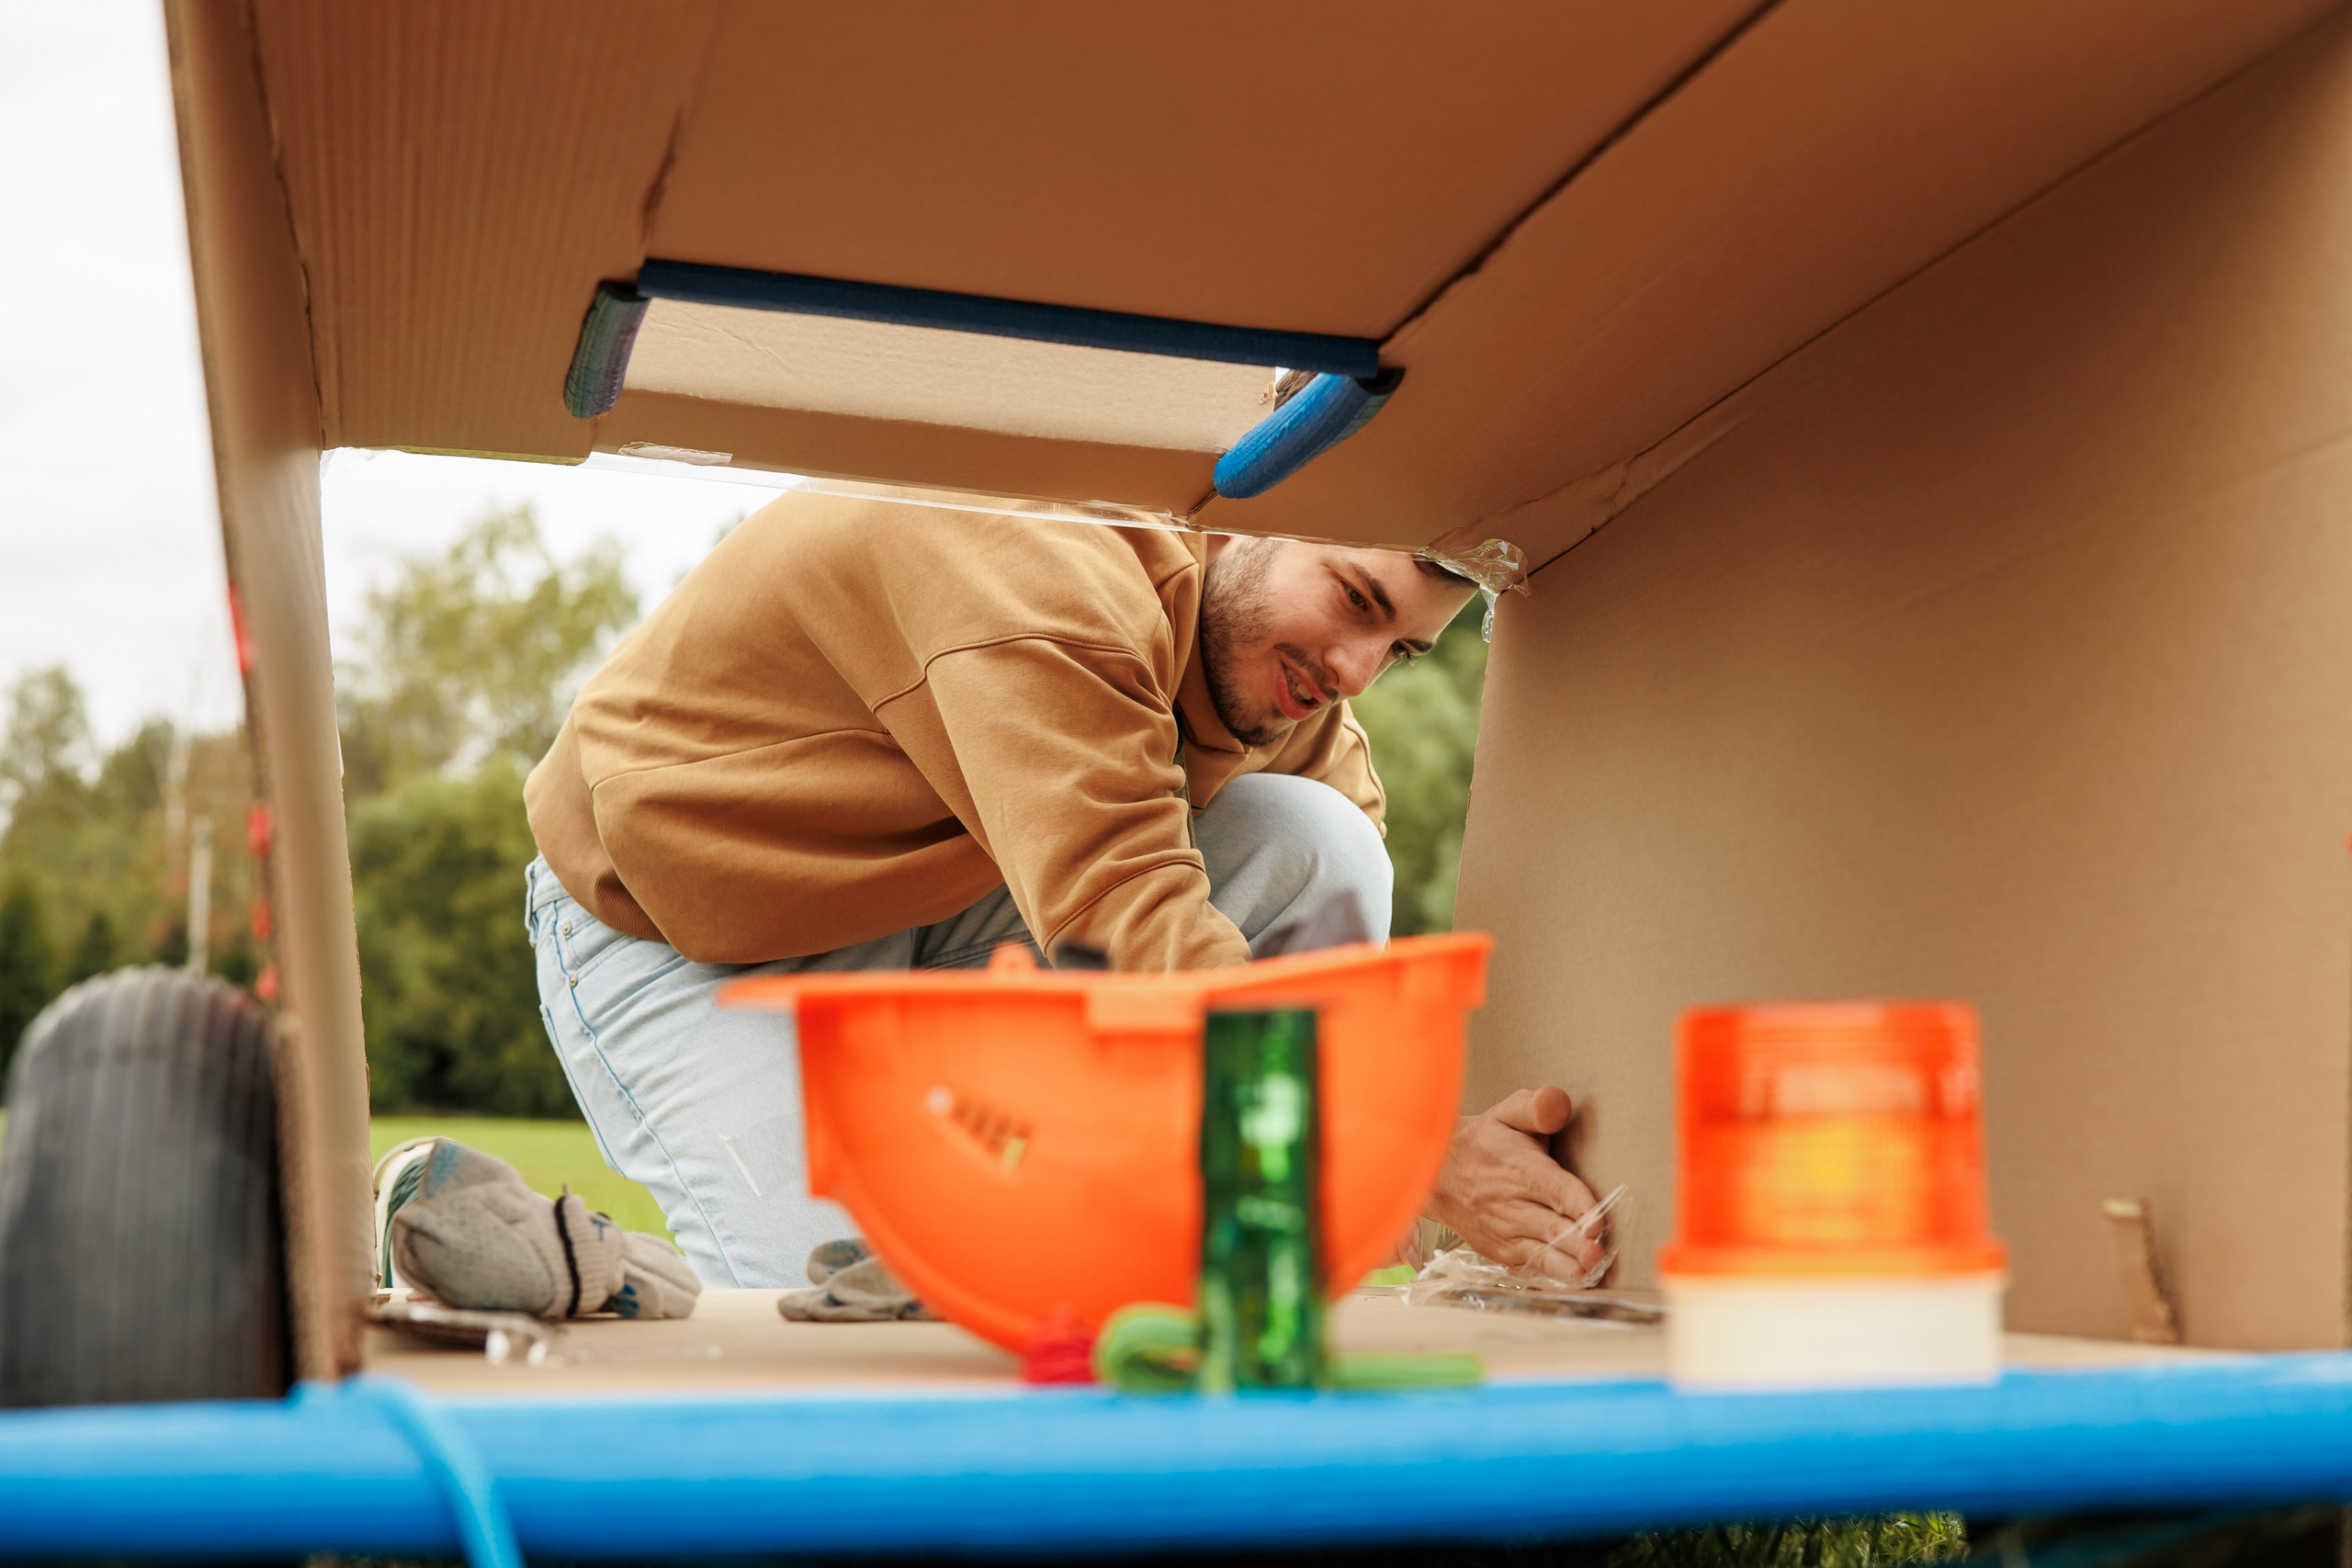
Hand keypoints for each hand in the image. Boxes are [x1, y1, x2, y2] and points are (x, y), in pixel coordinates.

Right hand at [1424, 1086, 1605, 1278]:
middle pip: (1551, 1227)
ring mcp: (1505, 1233)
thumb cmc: (1482, 1143)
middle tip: (1599, 1251)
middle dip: (1577, 1242)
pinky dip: (1551, 1276)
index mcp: (1519, 1169)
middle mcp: (1512, 1205)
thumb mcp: (1506, 1113)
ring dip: (1566, 1264)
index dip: (1578, 1205)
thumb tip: (1558, 1103)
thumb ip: (1537, 1106)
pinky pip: (1529, 1268)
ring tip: (1588, 1271)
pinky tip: (1574, 1280)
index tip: (1596, 1220)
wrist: (1436, 1175)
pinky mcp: (1502, 1252)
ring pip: (1541, 1253)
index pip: (1555, 1189)